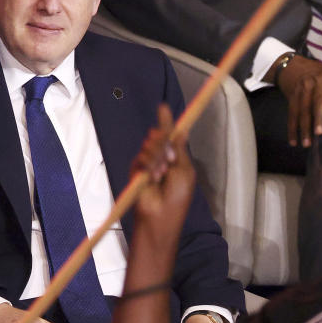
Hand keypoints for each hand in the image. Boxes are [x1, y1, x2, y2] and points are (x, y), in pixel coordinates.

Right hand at [131, 104, 195, 245]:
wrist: (160, 215)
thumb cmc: (177, 197)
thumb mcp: (184, 170)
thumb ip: (179, 149)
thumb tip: (179, 130)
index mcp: (175, 157)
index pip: (170, 135)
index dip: (167, 122)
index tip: (163, 107)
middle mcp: (161, 157)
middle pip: (159, 136)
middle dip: (164, 144)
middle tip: (169, 161)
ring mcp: (148, 163)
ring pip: (150, 145)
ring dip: (158, 158)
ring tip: (162, 174)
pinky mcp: (136, 170)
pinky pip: (141, 158)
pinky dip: (149, 165)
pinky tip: (154, 177)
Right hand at [274, 55, 321, 147]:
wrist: (297, 67)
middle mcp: (316, 82)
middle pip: (317, 101)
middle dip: (318, 117)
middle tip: (320, 132)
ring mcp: (302, 89)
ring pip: (302, 110)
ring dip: (303, 128)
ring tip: (306, 143)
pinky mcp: (292, 96)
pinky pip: (292, 114)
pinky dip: (292, 129)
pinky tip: (294, 142)